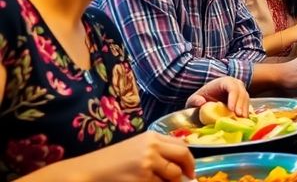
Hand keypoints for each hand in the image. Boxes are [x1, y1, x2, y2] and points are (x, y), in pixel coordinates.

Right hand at [54, 131, 194, 180]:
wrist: (89, 171)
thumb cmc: (112, 161)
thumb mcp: (137, 148)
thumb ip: (158, 151)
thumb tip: (180, 165)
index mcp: (152, 136)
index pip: (181, 145)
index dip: (189, 159)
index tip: (189, 170)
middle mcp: (152, 146)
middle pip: (183, 156)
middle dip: (188, 169)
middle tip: (188, 179)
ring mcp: (148, 162)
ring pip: (174, 174)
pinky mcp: (143, 177)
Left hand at [186, 76, 248, 117]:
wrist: (206, 99)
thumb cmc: (200, 99)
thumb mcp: (193, 99)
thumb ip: (194, 100)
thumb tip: (201, 102)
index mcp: (223, 81)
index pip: (231, 87)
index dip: (233, 97)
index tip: (231, 109)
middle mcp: (234, 83)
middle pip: (241, 92)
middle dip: (240, 104)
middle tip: (238, 115)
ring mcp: (240, 90)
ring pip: (245, 98)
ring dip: (244, 108)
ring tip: (242, 119)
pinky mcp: (242, 98)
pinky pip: (246, 103)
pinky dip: (246, 111)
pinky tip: (244, 119)